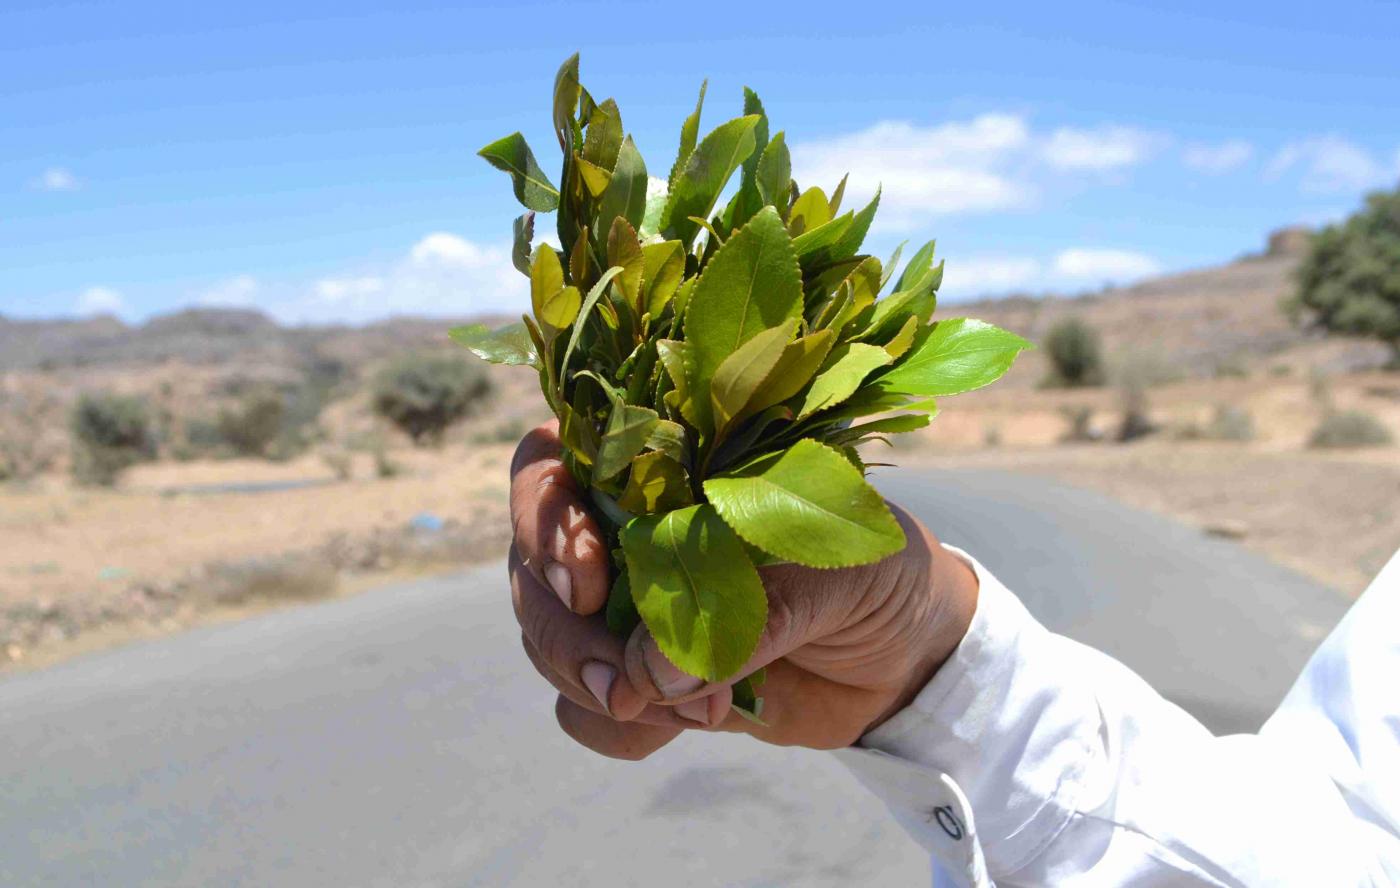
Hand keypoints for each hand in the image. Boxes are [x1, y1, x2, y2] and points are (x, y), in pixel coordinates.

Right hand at [508, 421, 978, 759]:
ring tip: (702, 708)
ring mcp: (627, 606)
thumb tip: (645, 674)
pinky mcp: (641, 676)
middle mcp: (625, 529)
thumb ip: (745, 613)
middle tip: (622, 681)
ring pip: (548, 640)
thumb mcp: (832, 567)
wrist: (908, 653)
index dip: (544, 517)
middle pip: (529, 566)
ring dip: (599, 683)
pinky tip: (695, 721)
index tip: (587, 581)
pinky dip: (622, 728)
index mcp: (663, 467)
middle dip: (565, 631)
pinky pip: (584, 709)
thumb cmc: (875, 569)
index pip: (551, 464)